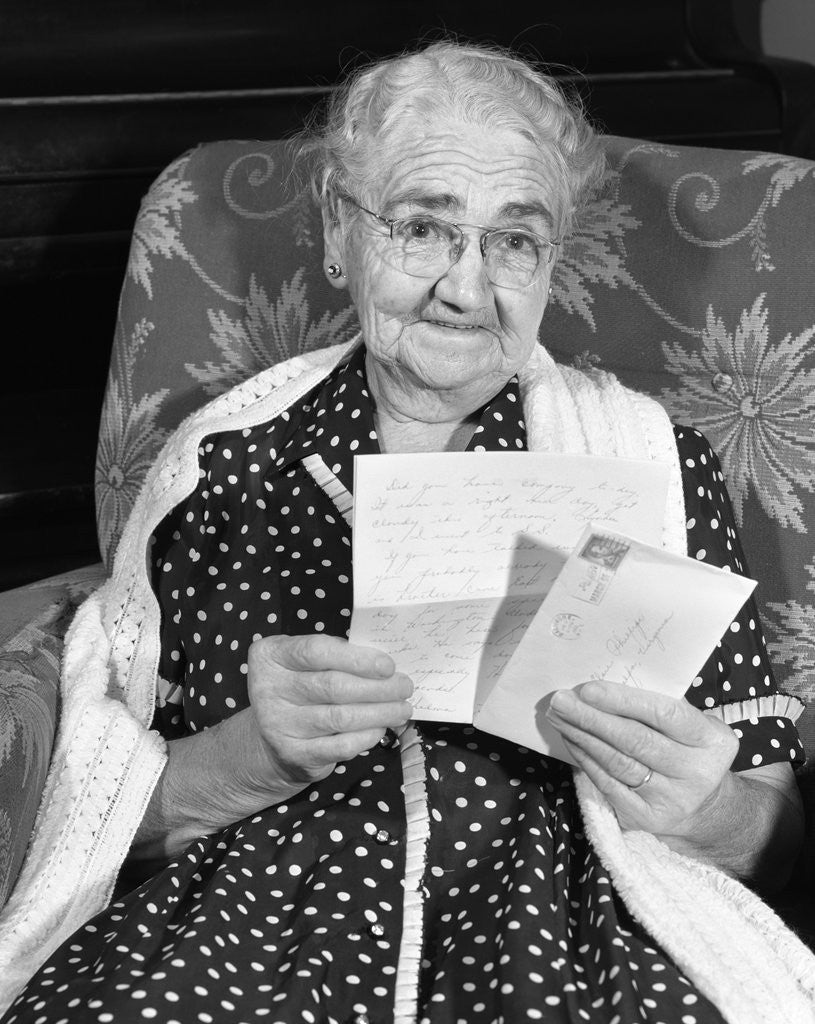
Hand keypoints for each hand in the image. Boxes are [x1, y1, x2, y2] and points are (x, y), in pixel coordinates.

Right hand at [246, 633, 412, 792]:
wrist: (270, 740)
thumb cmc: (299, 690)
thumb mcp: (305, 664)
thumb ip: (335, 656)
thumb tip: (384, 665)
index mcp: (271, 656)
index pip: (316, 651)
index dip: (357, 658)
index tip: (388, 666)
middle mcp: (268, 689)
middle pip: (333, 686)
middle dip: (378, 687)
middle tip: (404, 687)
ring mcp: (278, 724)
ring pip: (341, 717)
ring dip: (380, 712)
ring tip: (402, 708)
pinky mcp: (294, 754)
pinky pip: (340, 745)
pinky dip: (367, 736)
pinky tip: (381, 728)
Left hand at [545, 680, 738, 840]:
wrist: (705, 808)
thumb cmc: (689, 751)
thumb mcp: (694, 726)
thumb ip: (661, 706)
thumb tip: (606, 689)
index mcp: (711, 741)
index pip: (663, 714)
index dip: (623, 701)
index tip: (588, 689)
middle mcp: (695, 773)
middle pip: (635, 740)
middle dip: (591, 717)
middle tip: (561, 701)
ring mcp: (671, 799)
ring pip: (617, 762)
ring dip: (582, 736)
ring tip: (559, 717)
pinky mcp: (646, 818)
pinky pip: (608, 784)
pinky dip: (585, 759)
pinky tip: (571, 741)